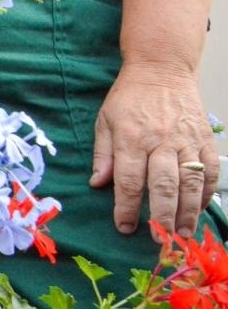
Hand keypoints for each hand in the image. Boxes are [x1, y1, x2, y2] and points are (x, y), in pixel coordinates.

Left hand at [90, 62, 218, 236]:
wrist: (161, 69)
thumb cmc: (129, 97)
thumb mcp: (105, 120)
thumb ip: (103, 155)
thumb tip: (97, 184)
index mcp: (131, 138)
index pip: (128, 180)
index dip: (126, 207)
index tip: (125, 227)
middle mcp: (160, 141)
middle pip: (163, 185)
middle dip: (162, 216)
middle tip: (161, 239)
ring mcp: (186, 140)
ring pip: (191, 182)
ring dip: (188, 211)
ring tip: (183, 233)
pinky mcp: (205, 139)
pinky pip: (210, 170)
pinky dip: (207, 192)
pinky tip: (200, 208)